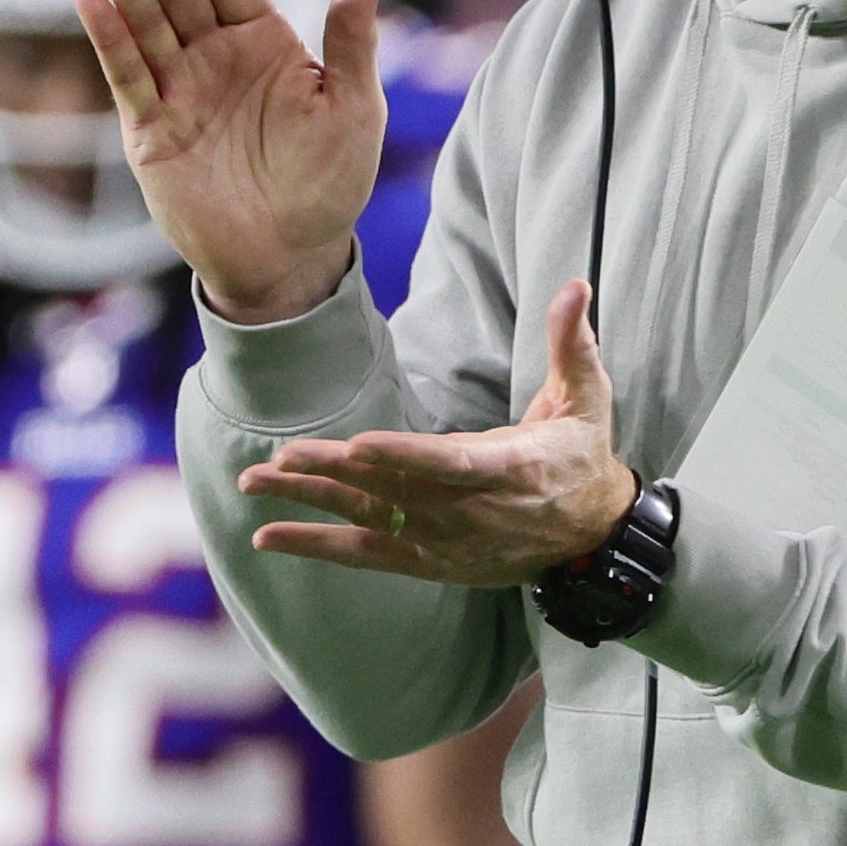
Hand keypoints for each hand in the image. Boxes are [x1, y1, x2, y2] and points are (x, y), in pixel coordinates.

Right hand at [76, 0, 385, 324]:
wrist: (290, 256)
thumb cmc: (330, 181)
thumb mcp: (352, 106)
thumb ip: (351, 38)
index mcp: (268, 44)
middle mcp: (218, 59)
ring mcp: (181, 91)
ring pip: (146, 25)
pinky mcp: (151, 128)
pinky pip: (127, 75)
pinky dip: (109, 39)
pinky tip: (90, 1)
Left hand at [238, 280, 636, 587]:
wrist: (591, 534)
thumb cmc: (582, 454)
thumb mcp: (588, 397)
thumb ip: (573, 343)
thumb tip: (575, 285)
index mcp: (511, 468)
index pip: (449, 465)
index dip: (403, 456)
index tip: (358, 444)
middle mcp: (473, 512)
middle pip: (394, 492)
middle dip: (334, 473)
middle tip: (280, 456)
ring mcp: (448, 542)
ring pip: (370, 521)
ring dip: (311, 503)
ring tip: (255, 483)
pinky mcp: (431, 561)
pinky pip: (366, 556)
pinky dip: (317, 547)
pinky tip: (268, 537)